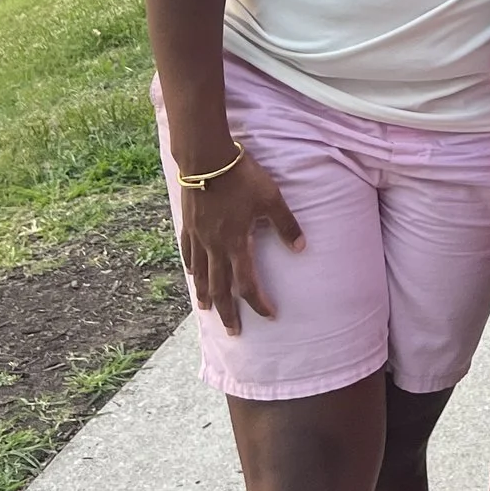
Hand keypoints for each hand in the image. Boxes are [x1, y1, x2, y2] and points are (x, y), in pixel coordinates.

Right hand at [178, 153, 302, 335]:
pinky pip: (188, 253)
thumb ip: (286, 225)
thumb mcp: (271, 198)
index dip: (258, 302)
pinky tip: (192, 274)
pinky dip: (191, 268)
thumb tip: (301, 248)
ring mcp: (198, 237)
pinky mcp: (188, 225)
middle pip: (220, 288)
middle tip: (233, 331)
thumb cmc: (242, 177)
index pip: (247, 283)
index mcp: (236, 243)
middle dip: (228, 312)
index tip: (269, 315)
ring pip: (200, 274)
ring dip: (205, 295)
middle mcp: (215, 246)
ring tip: (207, 309)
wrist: (206, 158)